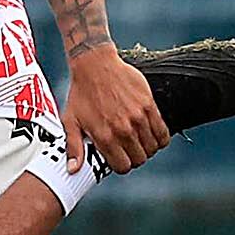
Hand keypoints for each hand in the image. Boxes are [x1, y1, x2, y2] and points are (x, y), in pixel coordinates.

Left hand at [64, 42, 167, 172]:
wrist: (95, 65)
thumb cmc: (82, 92)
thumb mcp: (71, 121)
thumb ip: (74, 147)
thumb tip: (73, 169)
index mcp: (104, 137)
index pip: (123, 166)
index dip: (121, 165)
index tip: (119, 158)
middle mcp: (123, 130)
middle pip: (140, 159)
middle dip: (135, 158)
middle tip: (129, 149)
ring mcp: (138, 118)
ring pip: (153, 148)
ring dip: (147, 148)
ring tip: (140, 141)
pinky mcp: (149, 106)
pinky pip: (163, 132)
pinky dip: (160, 137)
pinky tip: (152, 133)